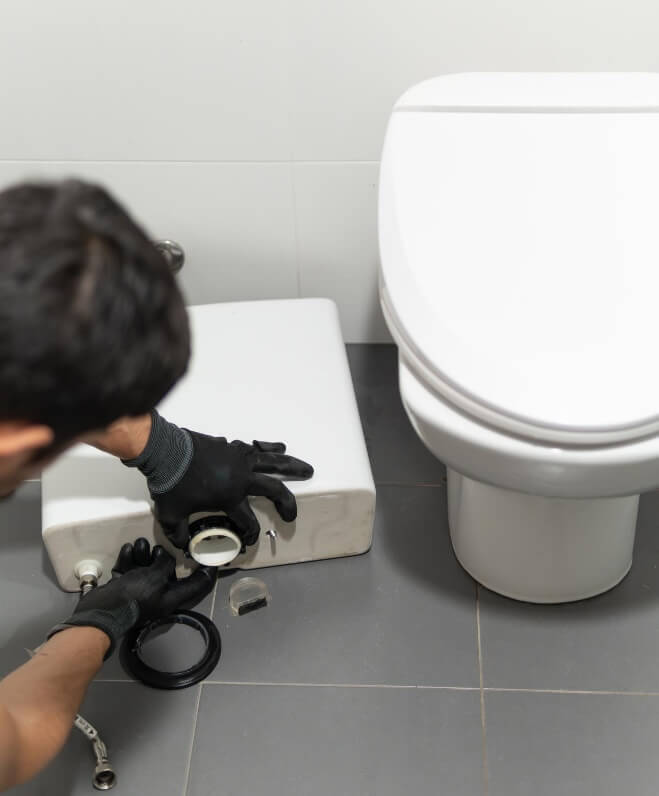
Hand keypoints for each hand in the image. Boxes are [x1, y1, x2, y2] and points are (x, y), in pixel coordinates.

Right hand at [48, 538, 215, 656]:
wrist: (99, 612)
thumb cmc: (132, 597)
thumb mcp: (155, 578)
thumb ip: (165, 565)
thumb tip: (167, 558)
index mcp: (172, 597)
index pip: (198, 584)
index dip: (207, 571)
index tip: (213, 556)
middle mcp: (158, 594)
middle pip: (167, 572)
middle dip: (163, 556)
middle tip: (158, 547)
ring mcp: (138, 591)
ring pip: (146, 568)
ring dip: (143, 553)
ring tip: (139, 543)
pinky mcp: (122, 586)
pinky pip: (130, 569)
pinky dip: (129, 558)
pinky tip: (128, 549)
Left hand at [154, 434, 313, 548]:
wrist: (164, 451)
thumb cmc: (170, 485)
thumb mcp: (172, 516)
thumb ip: (179, 533)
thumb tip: (182, 545)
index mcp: (230, 498)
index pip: (248, 522)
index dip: (250, 535)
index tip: (249, 540)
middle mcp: (241, 478)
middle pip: (273, 490)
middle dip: (286, 503)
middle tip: (292, 514)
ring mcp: (239, 459)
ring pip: (273, 462)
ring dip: (292, 466)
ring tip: (307, 469)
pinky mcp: (232, 447)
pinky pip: (256, 447)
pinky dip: (269, 448)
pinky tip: (280, 447)